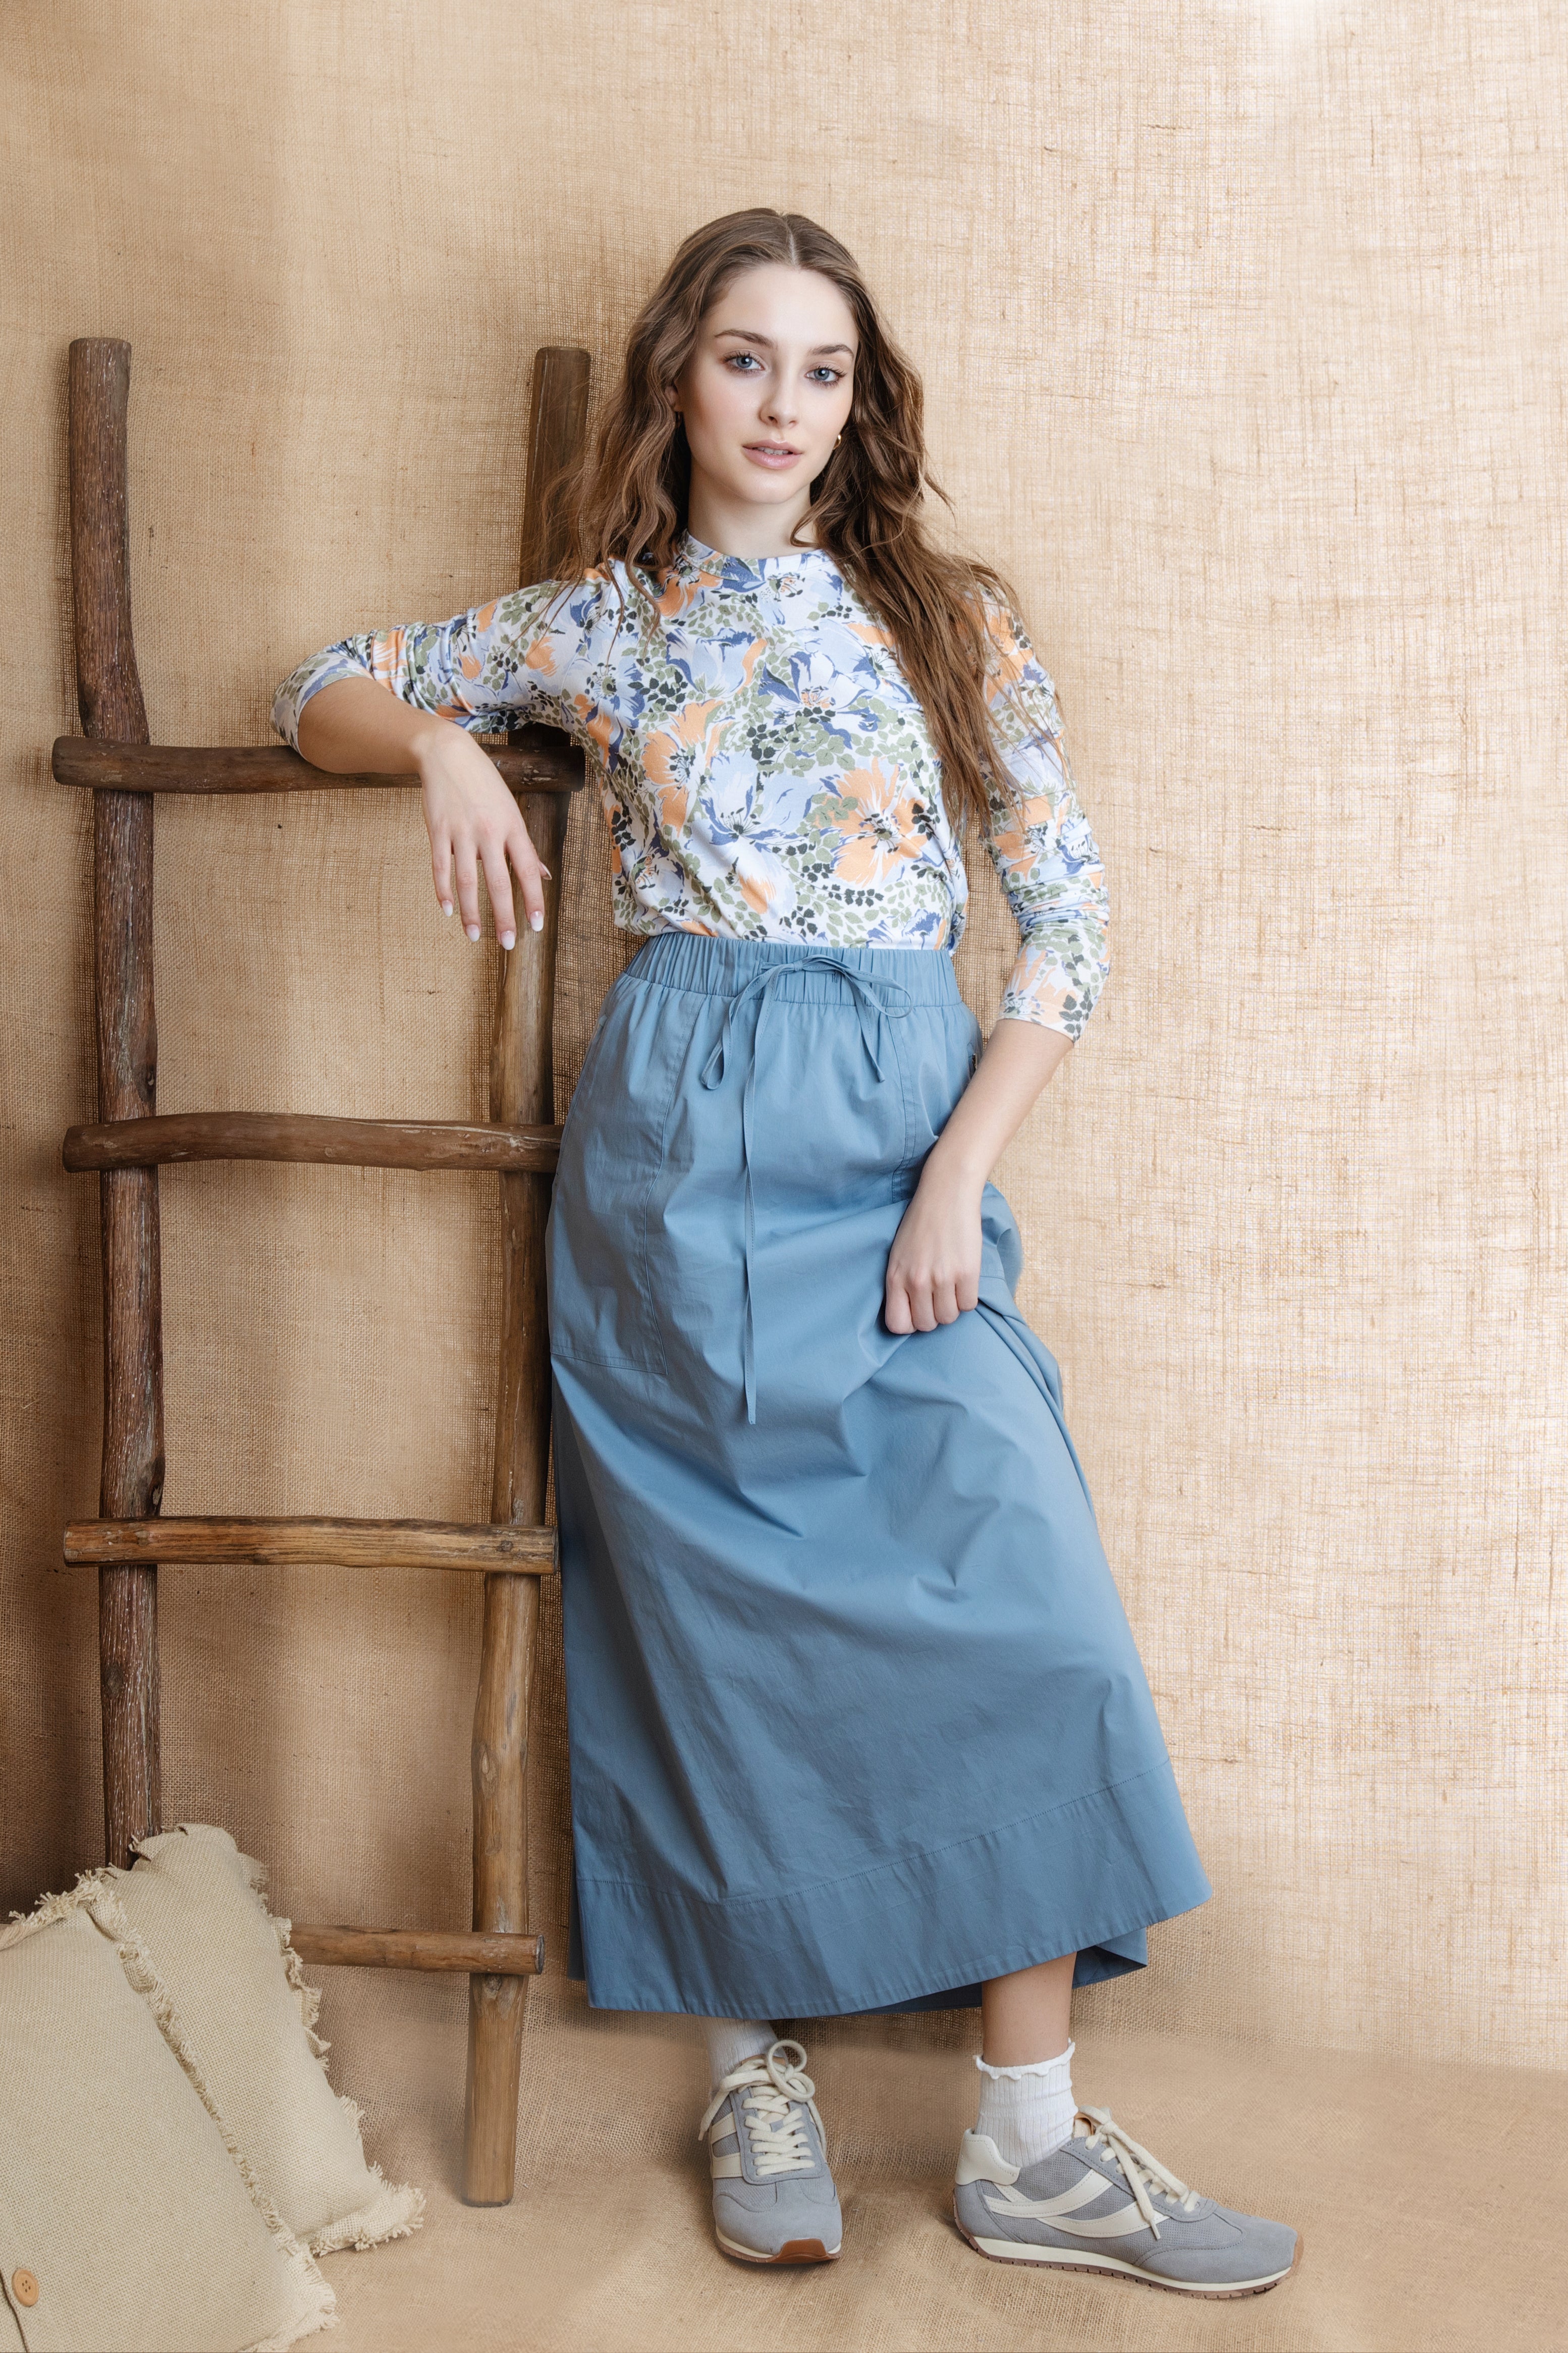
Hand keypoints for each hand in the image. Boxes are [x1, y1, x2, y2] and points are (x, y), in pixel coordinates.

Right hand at [415, 722, 550, 948]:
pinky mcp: (437, 830)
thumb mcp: (512, 811)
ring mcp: (461, 832)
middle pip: (499, 882)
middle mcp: (489, 832)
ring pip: (467, 880)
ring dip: (471, 912)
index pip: (528, 870)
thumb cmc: (485, 785)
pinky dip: (443, 891)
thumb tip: (544, 876)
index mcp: (512, 827)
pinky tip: (447, 911)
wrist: (447, 754)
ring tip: (475, 936)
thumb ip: (525, 847)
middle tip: (508, 943)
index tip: (537, 925)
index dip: (534, 899)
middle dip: (504, 916)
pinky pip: (440, 867)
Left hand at [884, 1159, 983, 1333]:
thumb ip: (900, 1283)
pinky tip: (964, 1280)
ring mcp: (942, 1278)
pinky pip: (968, 1306)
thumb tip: (910, 1312)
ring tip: (951, 1285)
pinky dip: (968, 1297)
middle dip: (933, 1315)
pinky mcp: (967, 1273)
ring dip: (952, 1306)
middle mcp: (916, 1281)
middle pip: (927, 1325)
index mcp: (895, 1277)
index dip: (910, 1323)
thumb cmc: (921, 1222)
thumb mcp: (898, 1254)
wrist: (946, 1194)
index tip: (918, 1311)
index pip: (898, 1325)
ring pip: (949, 1318)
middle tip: (938, 1296)